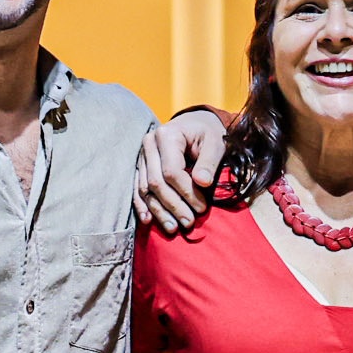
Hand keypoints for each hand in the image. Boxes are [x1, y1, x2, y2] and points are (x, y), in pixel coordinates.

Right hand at [134, 109, 227, 233]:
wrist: (194, 124)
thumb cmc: (207, 134)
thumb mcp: (215, 143)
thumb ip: (209, 162)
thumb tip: (202, 183)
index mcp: (167, 135)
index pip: (171, 171)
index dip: (186, 192)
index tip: (202, 208)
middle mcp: (149, 144)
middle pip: (156, 182)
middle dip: (173, 205)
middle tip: (189, 223)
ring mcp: (142, 156)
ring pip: (145, 188)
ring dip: (158, 211)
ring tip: (172, 228)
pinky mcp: (140, 166)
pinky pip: (137, 188)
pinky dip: (142, 205)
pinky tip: (148, 220)